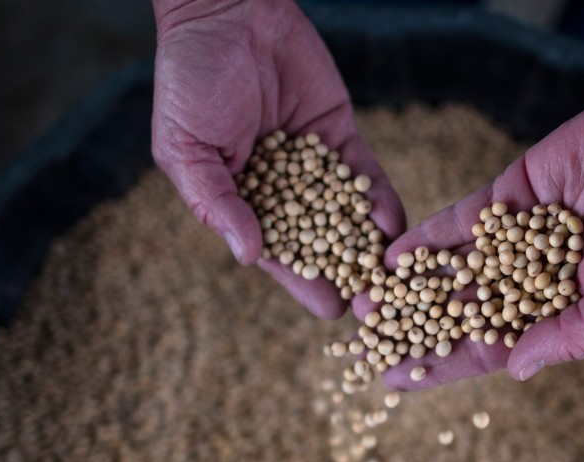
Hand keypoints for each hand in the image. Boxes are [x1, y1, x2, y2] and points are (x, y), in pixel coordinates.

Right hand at [152, 0, 404, 317]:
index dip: (305, 282)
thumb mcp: (186, 148)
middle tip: (377, 307)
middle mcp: (283, 194)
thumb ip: (216, 202)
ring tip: (397, 277)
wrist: (227, 14)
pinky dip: (379, 199)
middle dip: (348, 276)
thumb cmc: (191, 80)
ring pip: (349, 216)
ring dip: (372, 246)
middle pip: (323, 246)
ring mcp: (316, 168)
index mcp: (241, 204)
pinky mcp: (341, 138)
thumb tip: (249, 257)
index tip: (332, 308)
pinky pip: (365, 176)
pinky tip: (393, 223)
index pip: (279, 254)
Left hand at [381, 85, 583, 388]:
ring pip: (452, 269)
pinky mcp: (510, 195)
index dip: (442, 365)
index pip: (490, 349)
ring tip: (362, 303)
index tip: (395, 381)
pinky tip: (390, 256)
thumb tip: (515, 371)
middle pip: (459, 312)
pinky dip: (426, 239)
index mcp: (560, 314)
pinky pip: (459, 222)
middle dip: (413, 328)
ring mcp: (516, 237)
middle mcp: (530, 281)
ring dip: (409, 287)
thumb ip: (570, 337)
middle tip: (364, 342)